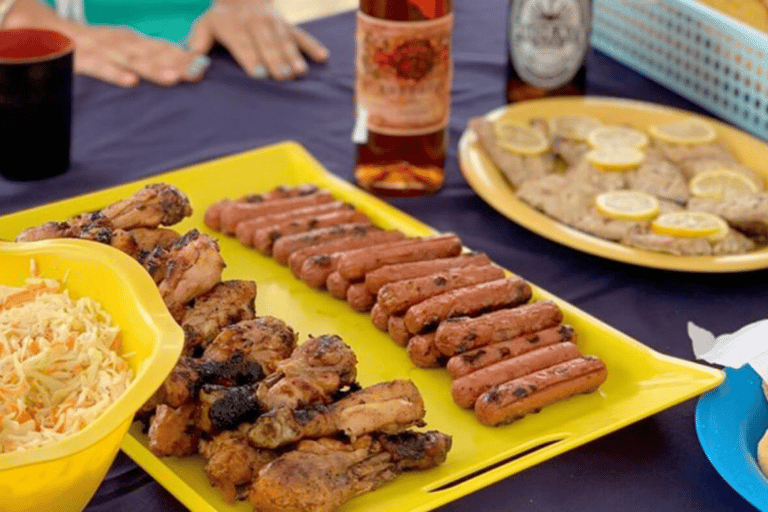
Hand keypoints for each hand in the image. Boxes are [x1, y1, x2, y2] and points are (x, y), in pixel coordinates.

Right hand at [67, 24, 209, 87]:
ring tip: (174, 77)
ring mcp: (100, 49)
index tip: (205, 66)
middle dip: (175, 62)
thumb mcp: (119, 47)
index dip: (182, 56)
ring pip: (130, 59)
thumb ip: (146, 57)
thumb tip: (183, 70)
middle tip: (198, 72)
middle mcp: (119, 43)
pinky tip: (130, 82)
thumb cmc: (87, 43)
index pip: (161, 49)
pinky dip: (113, 72)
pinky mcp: (79, 58)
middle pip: (151, 54)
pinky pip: (97, 66)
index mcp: (130, 41)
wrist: (38, 27)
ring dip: (153, 68)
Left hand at [188, 0, 329, 80]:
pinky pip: (303, 34)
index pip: (244, 44)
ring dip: (294, 56)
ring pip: (286, 40)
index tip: (260, 74)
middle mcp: (256, 24)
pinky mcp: (289, 25)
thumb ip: (197, 46)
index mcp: (234, 27)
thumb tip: (191, 66)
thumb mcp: (204, 26)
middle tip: (283, 77)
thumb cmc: (221, 19)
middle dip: (276, 60)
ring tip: (300, 73)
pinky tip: (323, 58)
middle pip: (267, 44)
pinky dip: (313, 46)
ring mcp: (275, 24)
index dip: (252, 59)